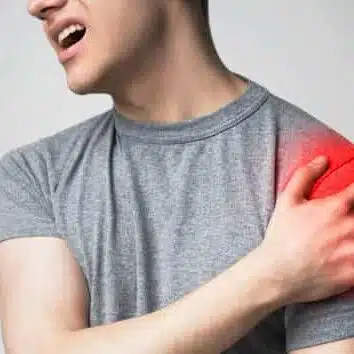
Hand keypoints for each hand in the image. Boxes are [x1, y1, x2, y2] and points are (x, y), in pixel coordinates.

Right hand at [260, 156, 353, 304]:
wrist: (278, 273)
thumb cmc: (282, 237)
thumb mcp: (287, 201)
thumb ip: (305, 176)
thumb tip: (323, 159)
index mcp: (336, 208)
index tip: (353, 192)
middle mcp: (351, 227)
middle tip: (349, 218)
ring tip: (349, 234)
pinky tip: (349, 251)